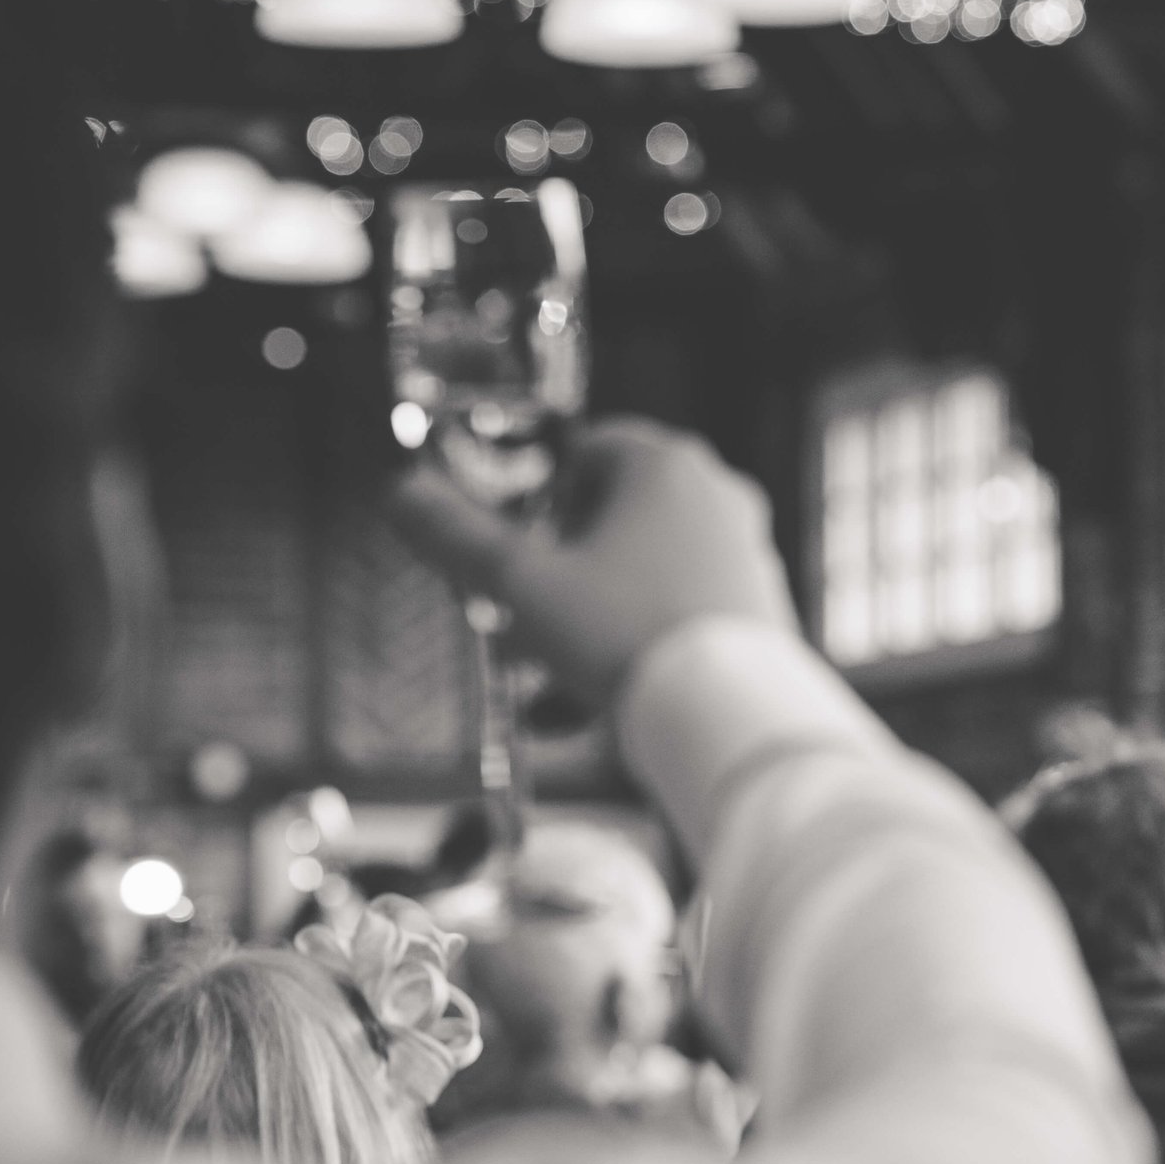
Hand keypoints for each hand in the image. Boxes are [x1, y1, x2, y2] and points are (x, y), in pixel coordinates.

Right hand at [387, 418, 799, 701]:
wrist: (728, 715)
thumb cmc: (630, 636)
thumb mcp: (523, 583)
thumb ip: (459, 535)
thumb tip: (404, 494)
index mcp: (665, 465)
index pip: (588, 448)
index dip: (539, 491)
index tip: (511, 535)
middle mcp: (718, 498)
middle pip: (615, 517)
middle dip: (557, 566)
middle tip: (514, 611)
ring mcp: (746, 553)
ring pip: (645, 574)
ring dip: (587, 613)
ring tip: (537, 669)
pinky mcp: (760, 609)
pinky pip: (679, 615)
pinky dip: (634, 642)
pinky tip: (590, 700)